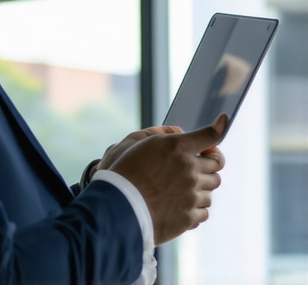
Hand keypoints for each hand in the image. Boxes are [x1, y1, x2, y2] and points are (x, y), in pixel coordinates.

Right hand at [108, 114, 226, 244]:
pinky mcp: (189, 217)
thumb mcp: (134, 142)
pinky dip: (195, 207)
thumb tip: (180, 133)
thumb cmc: (121, 171)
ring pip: (211, 188)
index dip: (218, 128)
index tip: (222, 122)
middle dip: (207, 162)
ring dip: (201, 186)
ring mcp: (191, 194)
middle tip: (195, 165)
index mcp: (176, 147)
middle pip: (216, 163)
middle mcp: (189, 169)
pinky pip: (204, 211)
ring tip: (181, 188)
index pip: (209, 135)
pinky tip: (180, 204)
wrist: (116, 207)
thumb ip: (161, 134)